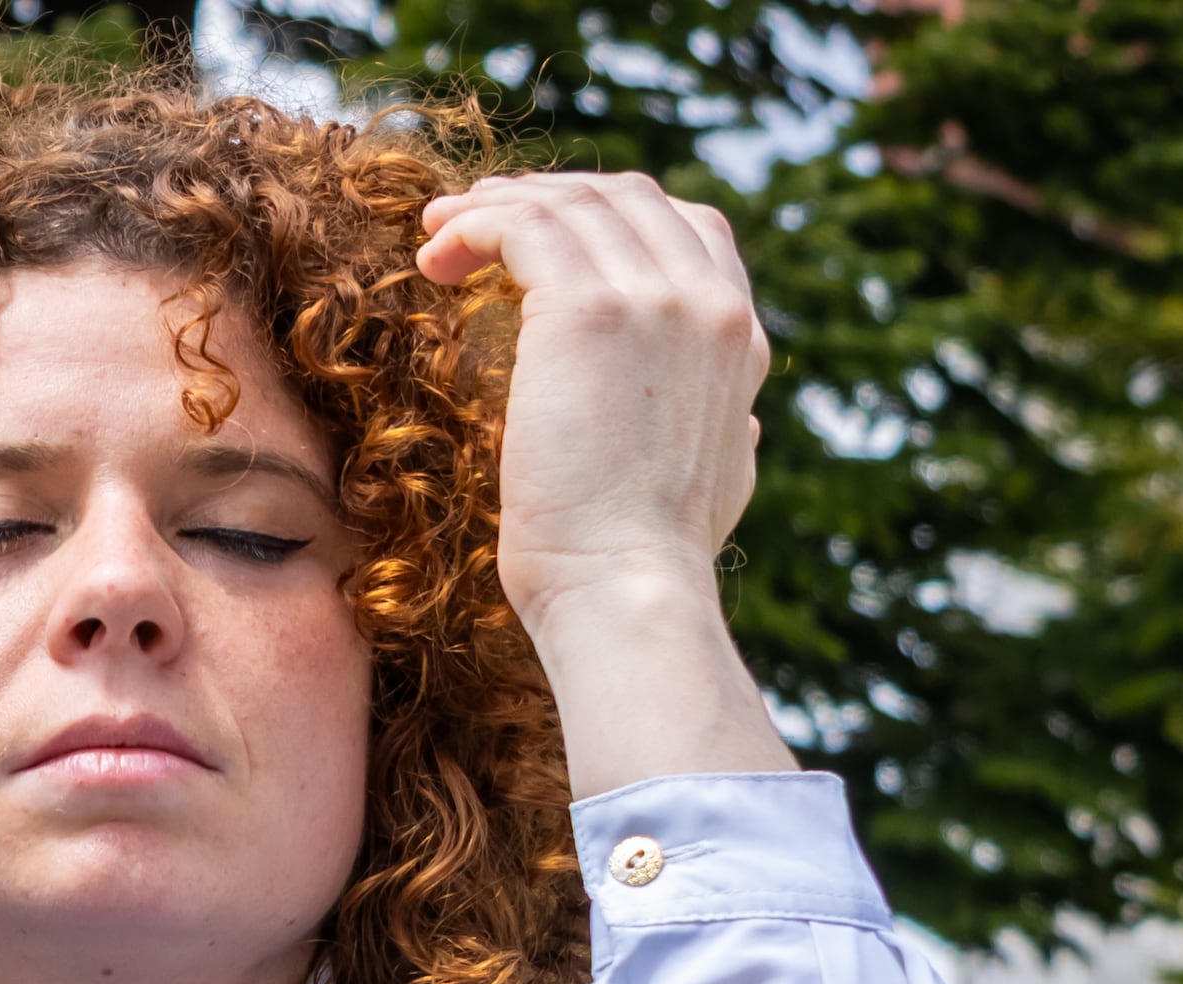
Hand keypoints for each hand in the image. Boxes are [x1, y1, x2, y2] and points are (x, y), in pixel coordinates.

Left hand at [414, 174, 791, 793]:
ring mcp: (653, 295)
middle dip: (545, 196)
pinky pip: (522, 226)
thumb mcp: (723, 482)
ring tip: (438, 233)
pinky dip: (473, 224)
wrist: (628, 589)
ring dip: (495, 206)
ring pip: (567, 203)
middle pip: (622, 198)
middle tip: (475, 220)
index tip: (541, 239)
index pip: (683, 225)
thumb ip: (729, 430)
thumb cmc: (652, 560)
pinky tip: (436, 254)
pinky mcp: (587, 307)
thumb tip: (746, 424)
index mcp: (737, 335)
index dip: (606, 214)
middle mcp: (706, 299)